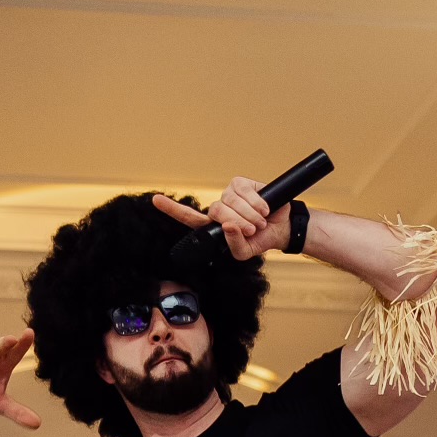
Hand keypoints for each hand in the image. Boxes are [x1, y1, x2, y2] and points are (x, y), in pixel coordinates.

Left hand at [153, 177, 288, 262]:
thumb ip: (234, 245)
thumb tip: (227, 225)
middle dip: (238, 223)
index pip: (189, 217)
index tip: (156, 200)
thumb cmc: (260, 240)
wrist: (281, 228)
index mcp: (214, 225)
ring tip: (260, 221)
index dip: (172, 209)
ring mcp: (230, 194)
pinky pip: (244, 192)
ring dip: (249, 215)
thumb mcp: (245, 252)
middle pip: (217, 211)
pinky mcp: (242, 184)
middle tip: (252, 230)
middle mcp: (219, 207)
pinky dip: (257, 204)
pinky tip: (264, 209)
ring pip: (231, 201)